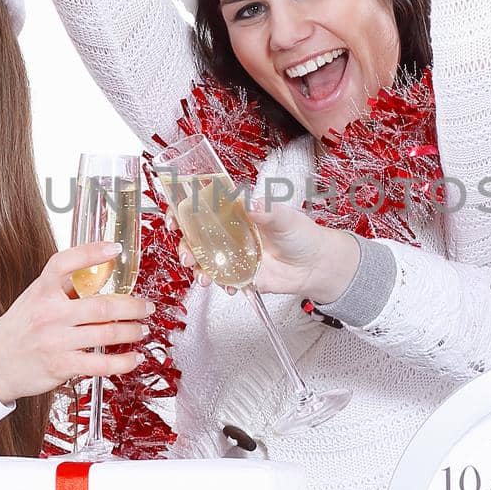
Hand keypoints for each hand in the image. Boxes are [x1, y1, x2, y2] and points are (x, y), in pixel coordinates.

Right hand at [0, 241, 153, 403]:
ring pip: (106, 334)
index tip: (114, 248)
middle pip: (101, 306)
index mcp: (41, 291)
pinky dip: (123, 362)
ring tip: (142, 329)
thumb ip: (60, 288)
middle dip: (132, 306)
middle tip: (146, 307)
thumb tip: (97, 272)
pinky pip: (100, 364)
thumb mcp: (32, 300)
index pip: (65, 263)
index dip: (91, 252)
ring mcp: (56, 341)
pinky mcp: (61, 366)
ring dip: (131, 331)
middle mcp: (49, 314)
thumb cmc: (16, 331)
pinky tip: (133, 358)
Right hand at [167, 197, 359, 301]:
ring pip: (204, 261)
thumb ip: (266, 210)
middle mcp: (229, 234)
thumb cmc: (301, 234)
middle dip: (185, 247)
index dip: (182, 212)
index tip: (174, 219)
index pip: (201, 208)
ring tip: (203, 277)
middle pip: (195, 238)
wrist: (316, 265)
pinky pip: (221, 280)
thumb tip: (249, 203)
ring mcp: (233, 256)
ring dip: (197, 269)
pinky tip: (229, 286)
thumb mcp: (285, 217)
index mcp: (235, 213)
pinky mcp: (240, 275)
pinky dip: (220, 284)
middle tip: (187, 256)